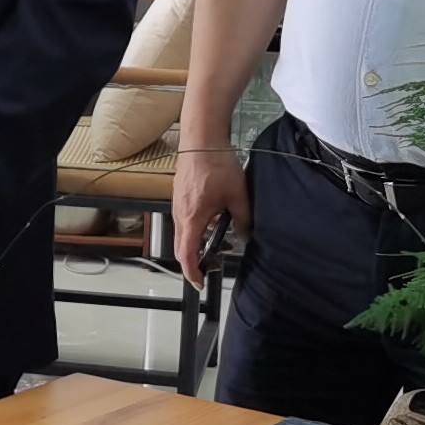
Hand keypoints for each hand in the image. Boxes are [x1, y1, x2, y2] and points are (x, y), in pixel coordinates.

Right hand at [172, 145, 248, 288]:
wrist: (201, 140)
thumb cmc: (216, 165)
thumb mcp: (238, 195)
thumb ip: (244, 219)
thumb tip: (246, 235)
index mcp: (193, 218)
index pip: (187, 255)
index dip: (193, 273)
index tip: (200, 284)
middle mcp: (180, 215)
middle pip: (182, 248)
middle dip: (195, 262)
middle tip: (212, 268)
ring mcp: (178, 205)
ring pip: (184, 234)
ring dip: (198, 244)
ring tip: (221, 242)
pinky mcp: (180, 197)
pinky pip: (186, 221)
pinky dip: (197, 229)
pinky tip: (216, 220)